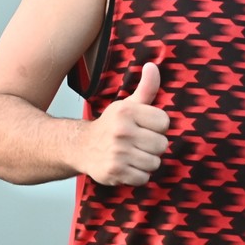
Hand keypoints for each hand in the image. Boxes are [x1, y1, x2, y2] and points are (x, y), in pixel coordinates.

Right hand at [84, 62, 169, 185]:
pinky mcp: (114, 171)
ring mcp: (117, 152)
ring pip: (155, 163)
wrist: (80, 147)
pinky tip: (126, 167)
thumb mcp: (128, 104)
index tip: (145, 127)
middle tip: (138, 143)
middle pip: (162, 145)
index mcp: (127, 112)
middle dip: (153, 146)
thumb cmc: (111, 125)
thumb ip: (146, 87)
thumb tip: (153, 65)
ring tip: (132, 155)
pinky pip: (143, 178)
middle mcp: (121, 131)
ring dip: (146, 162)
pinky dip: (138, 176)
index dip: (158, 127)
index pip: (165, 122)